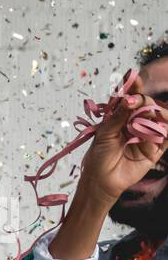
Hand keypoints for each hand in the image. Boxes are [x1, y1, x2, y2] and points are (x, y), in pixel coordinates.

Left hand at [79, 73, 167, 206]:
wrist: (101, 181)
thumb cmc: (98, 157)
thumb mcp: (104, 134)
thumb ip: (118, 117)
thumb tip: (129, 99)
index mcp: (122, 117)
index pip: (132, 98)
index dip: (134, 87)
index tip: (134, 78)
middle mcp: (137, 123)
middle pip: (148, 105)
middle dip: (144, 101)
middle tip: (135, 101)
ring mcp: (147, 135)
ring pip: (160, 118)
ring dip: (157, 112)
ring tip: (148, 113)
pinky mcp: (156, 149)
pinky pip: (166, 135)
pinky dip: (166, 129)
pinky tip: (163, 122)